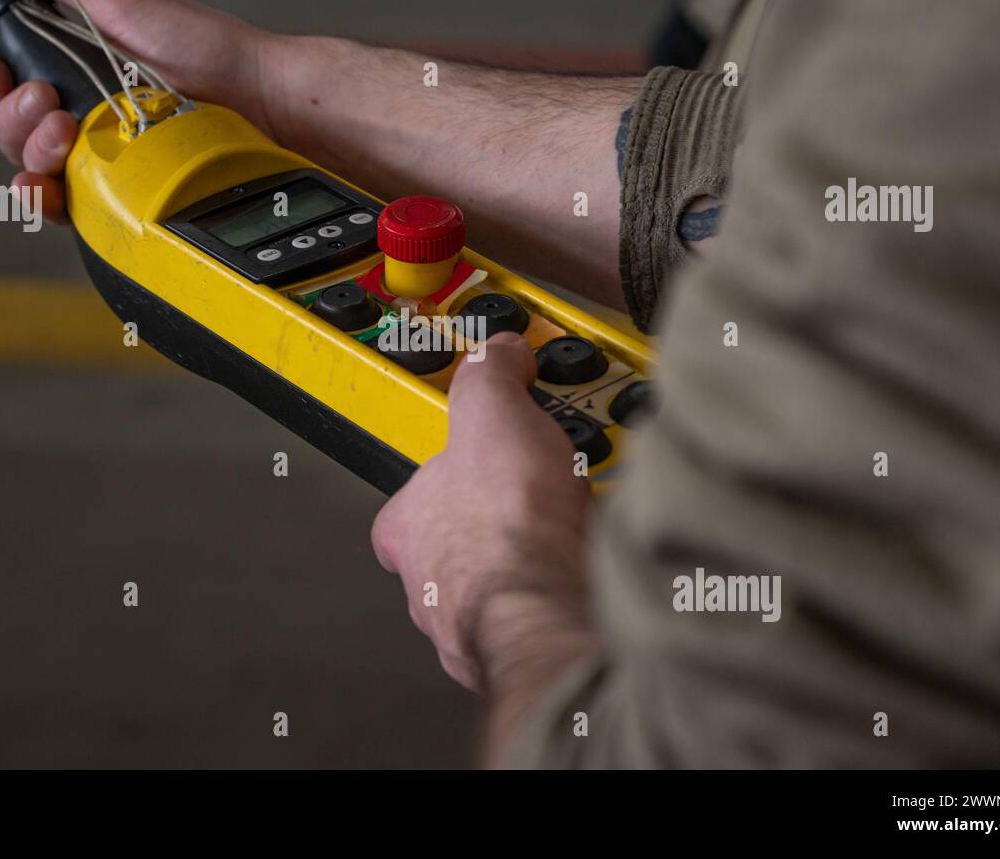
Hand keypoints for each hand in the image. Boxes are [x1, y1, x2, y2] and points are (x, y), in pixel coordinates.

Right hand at [0, 0, 279, 219]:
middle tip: (48, 103)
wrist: (261, 99)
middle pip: (14, 128)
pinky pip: (69, 205)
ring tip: (64, 135)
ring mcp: (103, 156)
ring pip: (36, 167)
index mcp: (78, 67)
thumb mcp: (133, 6)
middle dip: (15, 117)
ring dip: (31, 152)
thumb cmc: (211, 52)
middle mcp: (86, 114)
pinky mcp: (122, 191)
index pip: (11, 80)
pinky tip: (45, 186)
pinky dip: (46, 198)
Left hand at [370, 333, 594, 692]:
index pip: (409, 499)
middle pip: (458, 544)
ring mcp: (470, 624)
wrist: (549, 603)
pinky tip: (590, 565)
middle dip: (498, 521)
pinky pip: (542, 612)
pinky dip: (563, 590)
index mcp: (408, 529)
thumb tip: (498, 352)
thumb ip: (489, 375)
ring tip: (574, 525)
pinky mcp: (522, 648)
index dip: (447, 473)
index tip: (481, 455)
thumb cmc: (504, 525)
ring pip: (499, 584)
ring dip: (531, 560)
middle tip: (542, 493)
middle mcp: (430, 585)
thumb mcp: (492, 411)